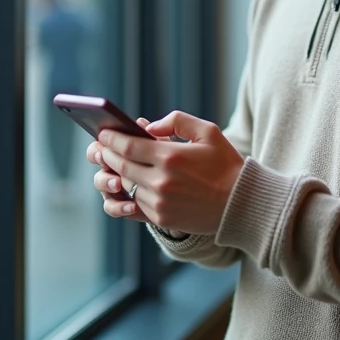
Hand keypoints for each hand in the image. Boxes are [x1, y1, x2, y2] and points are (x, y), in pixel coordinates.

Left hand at [96, 111, 243, 235]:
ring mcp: (160, 203)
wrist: (240, 204)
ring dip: (116, 174)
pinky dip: (127, 194)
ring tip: (112, 164)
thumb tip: (148, 127)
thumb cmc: (225, 164)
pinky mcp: (161, 218)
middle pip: (121, 166)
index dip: (111, 139)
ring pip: (127, 185)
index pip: (128, 146)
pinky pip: (134, 205)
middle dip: (107, 155)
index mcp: (171, 156)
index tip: (103, 133)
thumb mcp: (208, 131)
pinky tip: (125, 185)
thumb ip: (177, 121)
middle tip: (99, 148)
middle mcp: (161, 181)